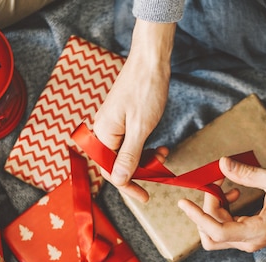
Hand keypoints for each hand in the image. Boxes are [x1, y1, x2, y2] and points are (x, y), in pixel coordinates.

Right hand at [92, 19, 175, 201]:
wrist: (150, 60)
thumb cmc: (145, 90)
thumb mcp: (140, 128)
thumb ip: (128, 156)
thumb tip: (119, 180)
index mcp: (103, 134)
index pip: (110, 171)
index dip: (127, 186)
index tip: (145, 196)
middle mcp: (103, 131)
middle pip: (117, 164)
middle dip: (139, 171)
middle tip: (159, 171)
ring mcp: (113, 125)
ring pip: (126, 154)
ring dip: (145, 159)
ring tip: (162, 155)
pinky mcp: (123, 120)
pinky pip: (131, 142)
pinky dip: (145, 148)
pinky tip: (159, 146)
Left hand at [178, 157, 265, 251]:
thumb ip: (248, 174)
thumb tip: (222, 164)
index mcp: (257, 232)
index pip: (217, 232)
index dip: (198, 217)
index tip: (185, 203)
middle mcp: (249, 242)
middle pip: (211, 234)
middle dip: (206, 209)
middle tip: (214, 186)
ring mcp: (247, 242)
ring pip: (215, 232)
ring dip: (213, 210)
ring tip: (225, 188)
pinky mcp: (247, 237)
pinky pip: (224, 228)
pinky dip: (222, 211)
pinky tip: (233, 195)